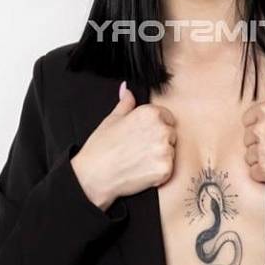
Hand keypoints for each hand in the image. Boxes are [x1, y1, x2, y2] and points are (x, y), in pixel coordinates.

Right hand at [71, 82, 176, 209]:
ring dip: (159, 157)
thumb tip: (127, 89)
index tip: (144, 135)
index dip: (156, 127)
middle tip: (139, 150)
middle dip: (159, 142)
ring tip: (138, 161)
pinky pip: (168, 169)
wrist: (93, 175)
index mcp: (150, 113)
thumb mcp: (112, 119)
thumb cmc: (101, 147)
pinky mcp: (165, 169)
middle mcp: (160, 129)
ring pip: (170, 152)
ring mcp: (164, 150)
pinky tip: (141, 171)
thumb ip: (126, 103)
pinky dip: (158, 173)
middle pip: (171, 134)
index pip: (167, 117)